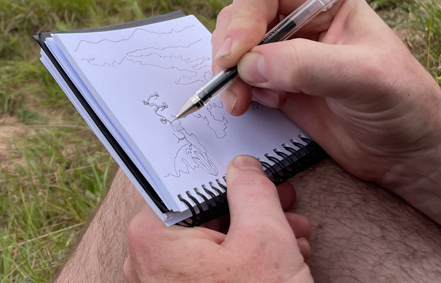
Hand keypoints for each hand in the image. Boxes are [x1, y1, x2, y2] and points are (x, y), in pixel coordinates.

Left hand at [124, 155, 312, 282]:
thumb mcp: (265, 241)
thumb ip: (252, 193)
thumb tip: (243, 168)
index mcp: (152, 236)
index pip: (189, 188)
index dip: (232, 180)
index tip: (259, 178)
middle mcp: (145, 262)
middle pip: (203, 219)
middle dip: (253, 214)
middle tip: (289, 212)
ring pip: (210, 249)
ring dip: (255, 240)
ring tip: (296, 243)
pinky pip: (206, 276)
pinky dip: (241, 268)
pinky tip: (278, 268)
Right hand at [212, 0, 440, 234]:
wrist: (409, 153)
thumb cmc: (403, 104)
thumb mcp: (364, 77)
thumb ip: (307, 65)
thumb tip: (248, 63)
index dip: (243, 15)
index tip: (236, 54)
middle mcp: (297, 17)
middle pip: (238, 14)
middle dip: (228, 47)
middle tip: (229, 79)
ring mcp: (282, 50)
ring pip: (230, 46)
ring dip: (225, 73)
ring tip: (238, 102)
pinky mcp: (273, 82)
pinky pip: (236, 76)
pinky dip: (232, 90)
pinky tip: (249, 106)